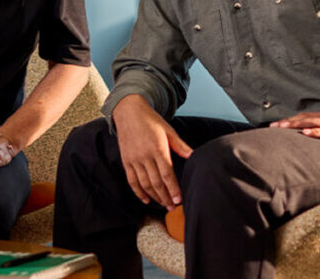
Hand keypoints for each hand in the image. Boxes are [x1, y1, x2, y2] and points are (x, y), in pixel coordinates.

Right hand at [112, 94, 192, 210]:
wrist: (129, 112)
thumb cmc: (151, 121)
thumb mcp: (168, 130)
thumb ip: (180, 146)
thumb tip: (193, 156)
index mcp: (158, 148)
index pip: (167, 174)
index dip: (173, 189)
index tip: (179, 200)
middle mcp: (145, 156)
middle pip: (156, 182)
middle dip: (166, 197)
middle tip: (173, 207)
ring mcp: (134, 160)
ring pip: (145, 184)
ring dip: (154, 197)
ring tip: (163, 204)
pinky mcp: (126, 161)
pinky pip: (132, 181)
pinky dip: (139, 192)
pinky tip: (147, 200)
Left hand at [270, 109, 319, 157]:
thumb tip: (308, 135)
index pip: (305, 118)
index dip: (290, 120)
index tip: (275, 125)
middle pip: (305, 118)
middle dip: (288, 122)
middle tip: (272, 126)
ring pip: (314, 123)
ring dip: (298, 124)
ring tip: (283, 127)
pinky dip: (316, 132)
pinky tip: (306, 134)